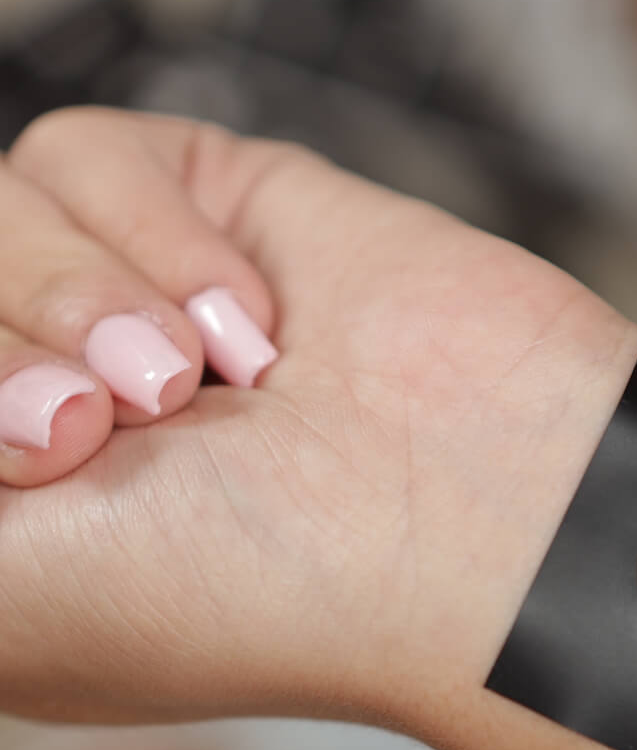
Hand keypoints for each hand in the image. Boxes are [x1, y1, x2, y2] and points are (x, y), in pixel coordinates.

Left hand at [0, 108, 636, 727]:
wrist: (477, 521)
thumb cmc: (269, 597)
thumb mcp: (6, 596)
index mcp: (8, 518)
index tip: (29, 459)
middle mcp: (58, 402)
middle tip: (101, 437)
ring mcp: (136, 306)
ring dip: (78, 299)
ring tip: (195, 386)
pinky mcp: (214, 219)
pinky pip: (89, 153)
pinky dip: (159, 238)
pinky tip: (251, 329)